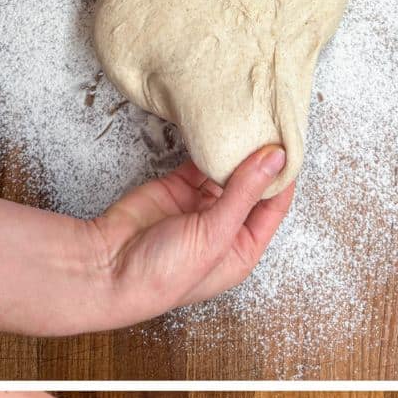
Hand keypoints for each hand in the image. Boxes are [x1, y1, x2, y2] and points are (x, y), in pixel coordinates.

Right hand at [87, 147, 293, 330]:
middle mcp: (225, 228)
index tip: (290, 147)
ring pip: (228, 173)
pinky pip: (200, 165)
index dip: (283, 179)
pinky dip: (210, 149)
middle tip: (272, 128)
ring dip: (237, 153)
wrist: (107, 268)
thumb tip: (275, 160)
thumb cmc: (164, 273)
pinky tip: (222, 132)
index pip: (273, 208)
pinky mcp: (177, 189)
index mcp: (242, 249)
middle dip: (262, 162)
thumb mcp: (214, 235)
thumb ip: (244, 194)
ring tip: (251, 124)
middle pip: (253, 188)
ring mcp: (200, 207)